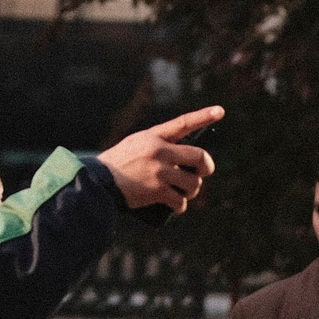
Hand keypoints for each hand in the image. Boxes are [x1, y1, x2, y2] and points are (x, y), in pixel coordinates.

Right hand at [98, 107, 224, 213]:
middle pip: (200, 157)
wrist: (98, 183)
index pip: (183, 123)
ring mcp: (160, 171)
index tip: (220, 111)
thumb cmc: (116, 166)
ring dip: (191, 190)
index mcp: (154, 137)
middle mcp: (160, 151)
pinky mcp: (157, 191)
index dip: (203, 116)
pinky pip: (181, 201)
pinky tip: (175, 206)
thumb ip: (157, 147)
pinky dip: (180, 206)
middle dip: (206, 168)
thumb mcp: (135, 145)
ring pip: (193, 183)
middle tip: (201, 173)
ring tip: (182, 193)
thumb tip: (182, 161)